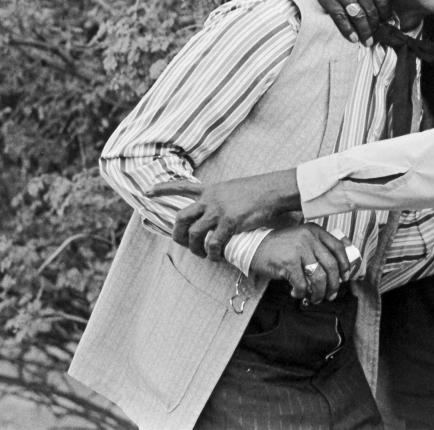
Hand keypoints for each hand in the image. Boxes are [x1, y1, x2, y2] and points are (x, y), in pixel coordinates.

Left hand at [146, 169, 300, 260]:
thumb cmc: (261, 190)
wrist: (274, 189)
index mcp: (211, 189)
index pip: (183, 187)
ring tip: (202, 255)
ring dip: (195, 248)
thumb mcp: (236, 189)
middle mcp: (210, 199)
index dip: (164, 189)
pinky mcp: (229, 221)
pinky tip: (216, 257)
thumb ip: (224, 199)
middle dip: (177, 233)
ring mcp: (218, 210)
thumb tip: (221, 213)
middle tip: (182, 243)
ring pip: (194, 233)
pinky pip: (214, 242)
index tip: (148, 192)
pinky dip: (213, 253)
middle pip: (181, 217)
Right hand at [250, 224, 351, 302]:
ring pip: (319, 277)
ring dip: (319, 292)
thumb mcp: (303, 239)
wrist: (255, 247)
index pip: (338, 247)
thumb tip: (339, 266)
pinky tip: (298, 294)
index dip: (345, 264)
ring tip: (315, 298)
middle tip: (331, 294)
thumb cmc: (281, 247)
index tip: (345, 277)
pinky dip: (302, 293)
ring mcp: (299, 249)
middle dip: (334, 284)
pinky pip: (302, 284)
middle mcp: (309, 238)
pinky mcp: (288, 262)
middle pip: (331, 265)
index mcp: (315, 231)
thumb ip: (318, 247)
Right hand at [292, 0, 393, 43]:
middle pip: (371, 11)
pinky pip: (340, 18)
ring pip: (358, 17)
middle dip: (376, 26)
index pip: (383, 0)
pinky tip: (353, 38)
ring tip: (368, 41)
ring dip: (365, 32)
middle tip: (377, 34)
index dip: (386, 14)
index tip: (386, 21)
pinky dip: (348, 31)